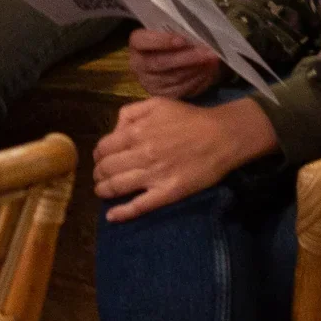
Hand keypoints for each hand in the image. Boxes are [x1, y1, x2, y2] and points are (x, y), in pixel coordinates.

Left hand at [93, 93, 277, 221]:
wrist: (221, 136)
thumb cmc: (190, 119)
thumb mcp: (157, 104)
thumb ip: (131, 112)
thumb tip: (114, 131)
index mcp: (136, 132)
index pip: (103, 148)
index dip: (98, 155)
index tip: (100, 159)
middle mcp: (141, 154)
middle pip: (106, 169)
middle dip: (98, 174)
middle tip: (100, 177)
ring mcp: (153, 176)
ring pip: (117, 187)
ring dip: (104, 191)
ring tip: (102, 192)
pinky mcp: (167, 193)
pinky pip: (139, 206)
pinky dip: (122, 213)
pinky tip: (112, 216)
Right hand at [128, 28, 219, 99]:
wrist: (174, 59)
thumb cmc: (173, 40)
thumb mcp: (172, 31)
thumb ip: (179, 31)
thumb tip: (197, 35)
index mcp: (137, 44)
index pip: (142, 41)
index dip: (162, 41)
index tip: (182, 40)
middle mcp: (138, 66)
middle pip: (161, 63)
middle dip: (187, 57)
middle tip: (208, 53)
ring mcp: (149, 83)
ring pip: (174, 77)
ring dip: (196, 69)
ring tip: (212, 60)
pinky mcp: (162, 95)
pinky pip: (181, 89)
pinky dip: (198, 80)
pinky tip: (209, 71)